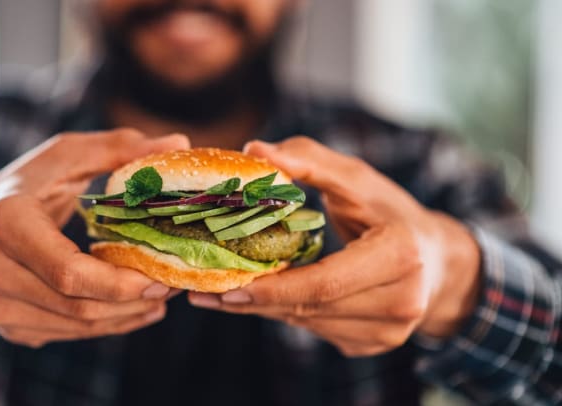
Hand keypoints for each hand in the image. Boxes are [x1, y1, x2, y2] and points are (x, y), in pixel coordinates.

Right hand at [0, 129, 188, 346]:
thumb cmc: (20, 188)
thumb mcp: (62, 157)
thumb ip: (118, 148)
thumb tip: (179, 141)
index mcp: (6, 224)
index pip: (67, 271)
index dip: (118, 282)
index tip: (161, 276)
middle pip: (79, 305)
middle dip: (135, 300)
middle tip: (175, 283)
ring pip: (80, 325)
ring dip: (129, 315)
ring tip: (163, 295)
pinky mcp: (12, 329)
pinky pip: (71, 334)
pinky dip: (110, 324)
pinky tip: (137, 308)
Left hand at [188, 137, 480, 356]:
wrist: (438, 259)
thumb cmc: (392, 212)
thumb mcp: (357, 178)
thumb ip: (309, 161)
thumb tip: (254, 149)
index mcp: (400, 256)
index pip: (325, 283)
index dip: (274, 288)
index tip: (227, 288)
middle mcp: (401, 302)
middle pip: (311, 308)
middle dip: (255, 302)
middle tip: (205, 294)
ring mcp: (388, 331)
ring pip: (309, 324)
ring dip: (265, 309)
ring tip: (221, 294)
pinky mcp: (373, 344)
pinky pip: (317, 330)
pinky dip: (288, 312)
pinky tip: (264, 297)